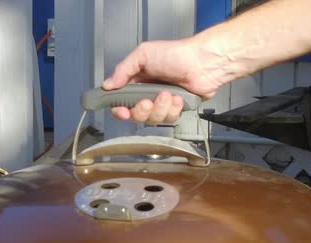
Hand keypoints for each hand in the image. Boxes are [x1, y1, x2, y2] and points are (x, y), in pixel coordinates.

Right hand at [102, 39, 222, 124]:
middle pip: (135, 115)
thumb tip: (107, 85)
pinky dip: (174, 109)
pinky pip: (169, 120)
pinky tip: (178, 97)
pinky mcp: (175, 110)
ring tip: (169, 93)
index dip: (119, 110)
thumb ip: (122, 70)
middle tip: (148, 101)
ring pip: (153, 120)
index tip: (122, 111)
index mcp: (136, 81)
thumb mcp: (142, 55)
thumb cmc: (176, 54)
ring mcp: (161, 103)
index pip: (120, 102)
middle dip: (142, 110)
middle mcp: (147, 94)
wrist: (203, 62)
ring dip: (160, 108)